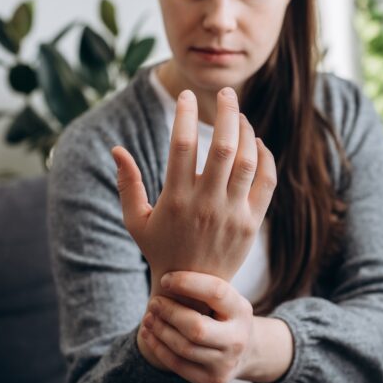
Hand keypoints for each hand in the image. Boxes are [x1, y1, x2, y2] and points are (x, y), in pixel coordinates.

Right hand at [111, 88, 276, 296]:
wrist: (192, 290)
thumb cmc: (160, 250)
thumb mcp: (135, 221)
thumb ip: (127, 184)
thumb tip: (116, 149)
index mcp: (176, 199)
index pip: (181, 146)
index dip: (185, 115)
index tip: (187, 96)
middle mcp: (207, 204)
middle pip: (222, 146)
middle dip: (226, 112)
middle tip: (225, 91)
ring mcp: (233, 213)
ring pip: (247, 161)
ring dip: (247, 131)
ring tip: (241, 115)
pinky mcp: (252, 222)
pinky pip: (267, 182)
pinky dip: (266, 158)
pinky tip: (257, 144)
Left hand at [138, 271, 255, 382]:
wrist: (246, 350)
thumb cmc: (225, 313)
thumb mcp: (226, 297)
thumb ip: (203, 286)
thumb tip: (168, 261)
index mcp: (242, 310)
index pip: (216, 292)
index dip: (187, 283)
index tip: (165, 279)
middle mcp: (238, 338)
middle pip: (197, 328)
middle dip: (170, 313)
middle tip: (154, 302)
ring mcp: (226, 362)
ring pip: (184, 348)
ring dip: (160, 330)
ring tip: (148, 317)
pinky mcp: (212, 379)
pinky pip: (178, 365)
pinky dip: (159, 347)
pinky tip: (149, 333)